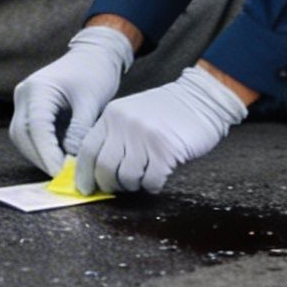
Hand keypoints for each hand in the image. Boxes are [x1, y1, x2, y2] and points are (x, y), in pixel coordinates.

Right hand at [10, 23, 134, 174]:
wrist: (93, 54)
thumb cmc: (95, 73)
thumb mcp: (91, 102)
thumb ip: (79, 132)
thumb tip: (71, 162)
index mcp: (38, 88)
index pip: (37, 127)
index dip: (47, 153)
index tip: (61, 173)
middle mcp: (24, 95)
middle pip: (22, 135)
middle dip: (40, 158)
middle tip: (62, 177)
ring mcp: (24, 102)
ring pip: (22, 137)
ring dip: (40, 155)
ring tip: (62, 170)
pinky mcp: (30, 109)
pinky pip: (30, 134)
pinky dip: (43, 148)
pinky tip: (60, 158)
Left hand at [74, 65, 249, 195]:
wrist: (201, 98)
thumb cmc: (168, 112)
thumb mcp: (132, 114)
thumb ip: (115, 136)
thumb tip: (98, 171)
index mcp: (112, 115)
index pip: (87, 150)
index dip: (84, 174)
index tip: (85, 188)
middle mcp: (124, 124)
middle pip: (104, 167)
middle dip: (110, 184)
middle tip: (120, 187)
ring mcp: (144, 136)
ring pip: (127, 177)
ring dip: (134, 185)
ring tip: (144, 177)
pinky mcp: (165, 149)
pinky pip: (150, 181)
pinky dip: (153, 185)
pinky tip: (159, 177)